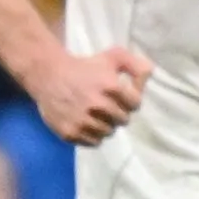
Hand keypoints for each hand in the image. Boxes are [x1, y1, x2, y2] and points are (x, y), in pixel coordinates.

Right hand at [18, 41, 154, 144]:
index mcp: (111, 87)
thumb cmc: (84, 66)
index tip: (121, 96)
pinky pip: (93, 142)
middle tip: (107, 105)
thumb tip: (150, 75)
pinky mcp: (70, 133)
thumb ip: (136, 65)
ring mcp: (83, 121)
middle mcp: (98, 106)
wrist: (49, 75)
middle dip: (118, 112)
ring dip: (106, 124)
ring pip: (109, 133)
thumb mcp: (112, 56)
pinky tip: (86, 122)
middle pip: (123, 120)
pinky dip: (93, 135)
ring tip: (96, 113)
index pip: (135, 104)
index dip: (130, 100)